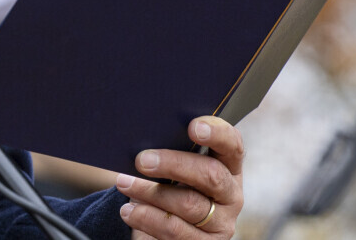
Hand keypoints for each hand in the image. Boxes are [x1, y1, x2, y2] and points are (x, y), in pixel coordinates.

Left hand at [114, 117, 243, 238]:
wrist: (166, 229)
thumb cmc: (170, 186)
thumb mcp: (176, 168)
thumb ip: (172, 150)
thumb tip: (144, 134)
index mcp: (228, 167)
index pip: (232, 145)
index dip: (217, 133)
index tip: (193, 127)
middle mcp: (231, 195)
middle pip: (210, 175)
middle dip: (173, 164)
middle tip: (141, 160)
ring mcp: (221, 223)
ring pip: (189, 204)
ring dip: (150, 193)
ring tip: (123, 183)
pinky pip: (175, 231)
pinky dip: (147, 218)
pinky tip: (129, 210)